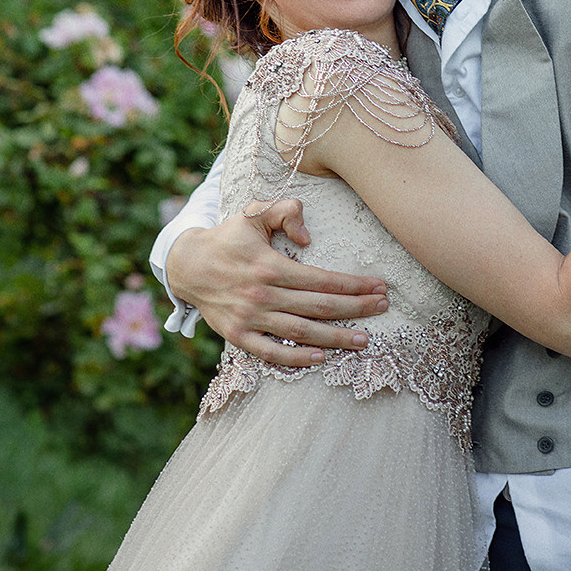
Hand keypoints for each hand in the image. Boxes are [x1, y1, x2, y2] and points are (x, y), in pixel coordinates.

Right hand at [166, 203, 388, 366]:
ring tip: (363, 340)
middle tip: (383, 308)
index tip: (378, 286)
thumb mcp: (253, 212)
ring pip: (300, 333)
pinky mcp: (238, 336)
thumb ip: (285, 211)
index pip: (321, 279)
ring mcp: (250, 318)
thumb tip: (307, 236)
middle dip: (355, 309)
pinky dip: (295, 359)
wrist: (187, 265)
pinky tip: (321, 358)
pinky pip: (270, 352)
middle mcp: (262, 295)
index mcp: (269, 266)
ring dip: (335, 338)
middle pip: (318, 307)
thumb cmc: (228, 237)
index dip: (353, 284)